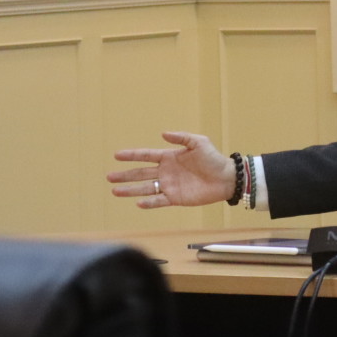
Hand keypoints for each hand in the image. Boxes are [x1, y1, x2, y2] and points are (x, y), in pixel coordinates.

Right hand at [108, 131, 233, 207]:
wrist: (227, 178)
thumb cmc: (214, 158)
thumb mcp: (199, 142)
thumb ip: (181, 138)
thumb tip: (163, 133)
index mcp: (169, 158)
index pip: (146, 156)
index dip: (131, 155)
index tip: (116, 155)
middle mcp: (166, 172)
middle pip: (141, 174)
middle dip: (125, 175)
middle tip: (108, 177)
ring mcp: (169, 186)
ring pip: (145, 188)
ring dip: (130, 190)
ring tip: (114, 191)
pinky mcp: (176, 198)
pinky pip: (159, 201)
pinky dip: (149, 203)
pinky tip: (138, 202)